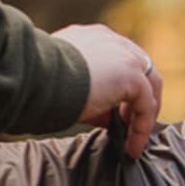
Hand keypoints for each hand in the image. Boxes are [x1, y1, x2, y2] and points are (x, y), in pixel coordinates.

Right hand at [51, 24, 161, 159]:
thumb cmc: (40, 85)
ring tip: (134, 140)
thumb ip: (91, 95)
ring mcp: (124, 55)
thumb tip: (107, 119)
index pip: (120, 61)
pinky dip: (142, 127)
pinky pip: (146, 104)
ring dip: (143, 115)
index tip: (116, 114)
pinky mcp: (131, 74)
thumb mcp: (68, 86)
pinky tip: (132, 147)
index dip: (123, 88)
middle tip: (131, 125)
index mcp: (94, 38)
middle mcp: (112, 41)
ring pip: (149, 86)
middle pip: (141, 70)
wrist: (35, 80)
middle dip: (139, 99)